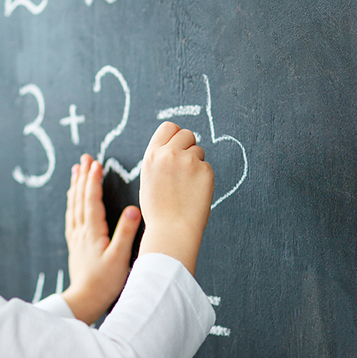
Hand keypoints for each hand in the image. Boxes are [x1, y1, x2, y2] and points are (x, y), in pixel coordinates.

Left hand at [61, 155, 141, 324]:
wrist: (85, 300)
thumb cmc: (104, 283)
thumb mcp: (120, 258)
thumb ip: (125, 233)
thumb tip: (133, 209)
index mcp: (93, 232)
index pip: (92, 200)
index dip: (93, 180)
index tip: (96, 163)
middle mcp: (82, 232)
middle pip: (80, 198)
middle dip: (83, 177)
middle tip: (85, 159)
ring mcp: (77, 238)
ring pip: (74, 206)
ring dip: (76, 186)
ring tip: (76, 171)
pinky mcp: (76, 245)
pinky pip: (71, 217)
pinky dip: (72, 203)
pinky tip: (72, 198)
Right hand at [137, 122, 213, 275]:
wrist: (172, 229)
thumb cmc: (159, 210)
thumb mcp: (149, 179)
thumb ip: (160, 160)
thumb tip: (173, 147)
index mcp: (152, 155)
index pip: (168, 127)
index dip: (175, 135)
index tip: (178, 145)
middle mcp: (169, 154)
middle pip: (187, 134)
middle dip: (189, 146)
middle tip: (187, 166)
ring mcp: (188, 161)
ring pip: (199, 151)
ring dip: (196, 163)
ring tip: (187, 186)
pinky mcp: (205, 170)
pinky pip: (207, 167)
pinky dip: (204, 178)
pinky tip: (195, 193)